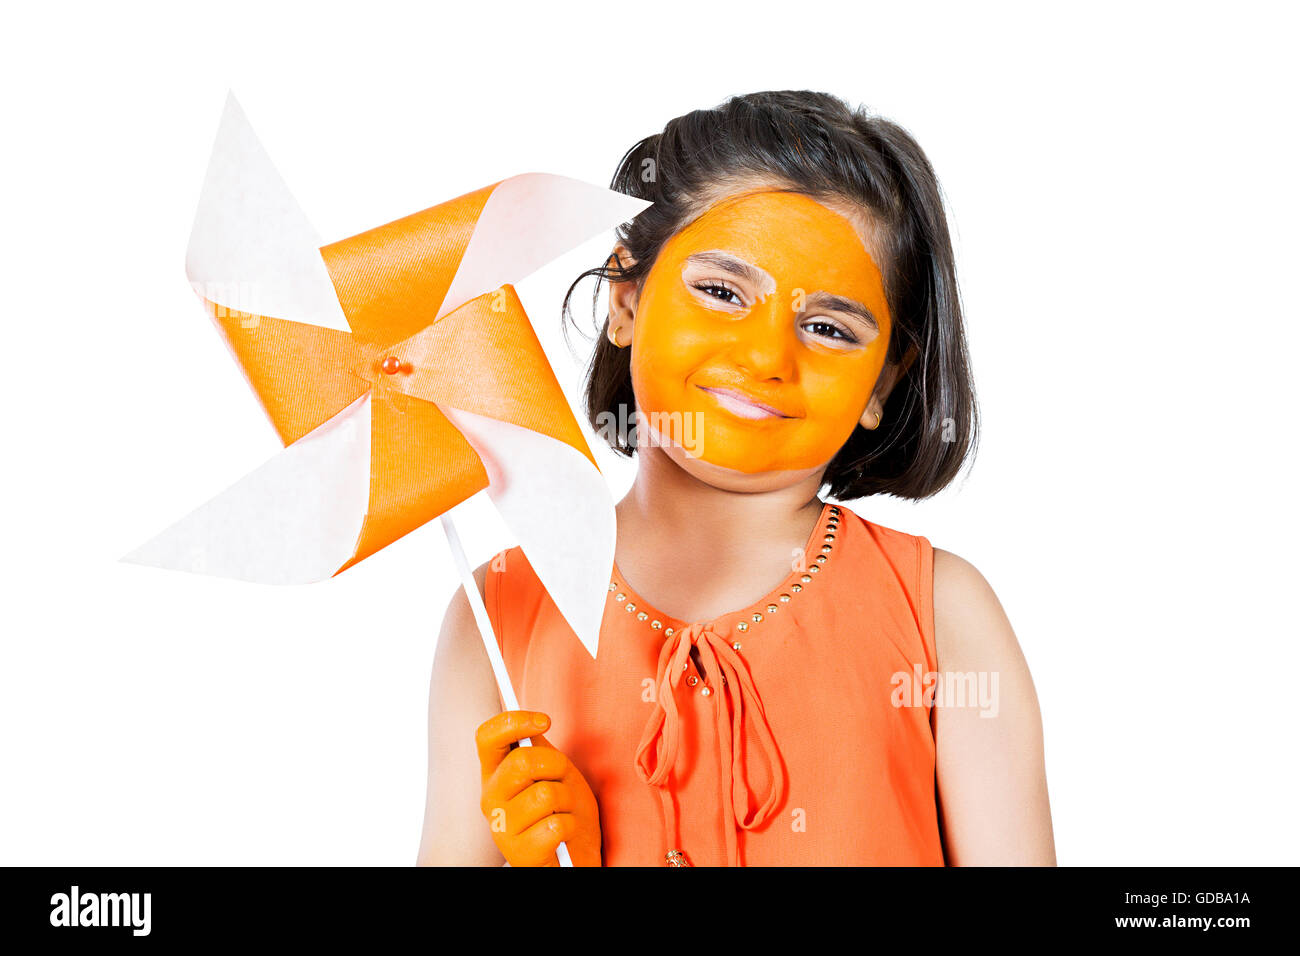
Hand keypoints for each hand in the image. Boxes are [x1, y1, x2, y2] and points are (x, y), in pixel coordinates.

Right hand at [475, 710, 601, 866]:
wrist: (576, 853)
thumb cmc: (563, 807)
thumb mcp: (552, 770)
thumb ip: (538, 747)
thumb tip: (532, 721)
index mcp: (494, 774)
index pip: (486, 737)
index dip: (514, 721)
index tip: (544, 721)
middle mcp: (490, 799)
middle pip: (521, 761)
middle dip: (556, 764)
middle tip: (563, 778)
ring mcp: (501, 828)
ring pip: (545, 793)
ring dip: (567, 800)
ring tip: (563, 811)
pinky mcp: (520, 853)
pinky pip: (556, 824)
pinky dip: (570, 826)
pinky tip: (563, 834)